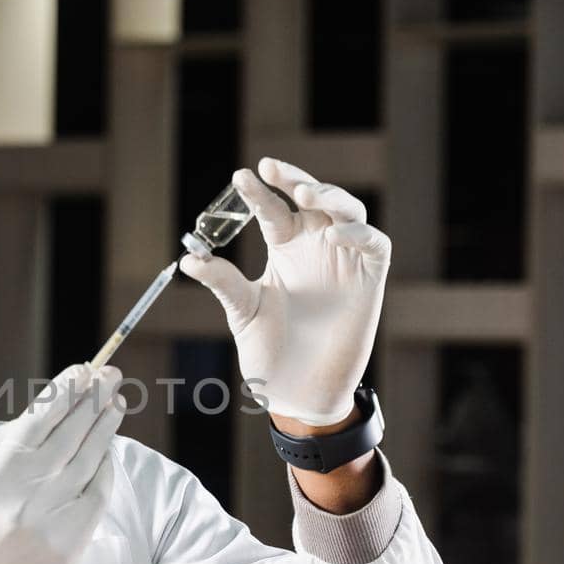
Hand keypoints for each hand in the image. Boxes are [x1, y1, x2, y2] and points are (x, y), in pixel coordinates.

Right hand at [0, 363, 123, 563]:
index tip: (81, 370)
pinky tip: (108, 448)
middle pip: (69, 436)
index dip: (63, 392)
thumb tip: (41, 414)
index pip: (37, 422)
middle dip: (92, 400)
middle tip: (109, 375)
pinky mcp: (70, 543)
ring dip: (105, 428)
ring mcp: (51, 522)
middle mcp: (25, 497)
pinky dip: (106, 468)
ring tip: (116, 403)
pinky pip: (97, 495)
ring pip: (88, 462)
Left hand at [179, 157, 389, 426]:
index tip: (242, 176)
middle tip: (274, 170)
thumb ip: (223, 282)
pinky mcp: (369, 279)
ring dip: (330, 196)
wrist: (297, 393)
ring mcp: (344, 260)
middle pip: (314, 196)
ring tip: (305, 194)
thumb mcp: (242, 311)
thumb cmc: (269, 352)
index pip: (274, 209)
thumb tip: (189, 259)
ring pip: (348, 210)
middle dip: (296, 178)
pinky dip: (358, 233)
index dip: (260, 191)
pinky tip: (334, 236)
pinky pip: (374, 244)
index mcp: (284, 248)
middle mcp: (315, 247)